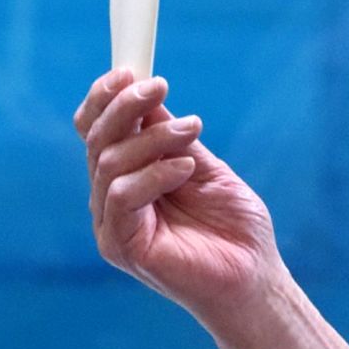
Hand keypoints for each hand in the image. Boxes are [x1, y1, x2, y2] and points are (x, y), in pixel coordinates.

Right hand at [76, 71, 283, 319]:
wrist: (253, 278)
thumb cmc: (232, 228)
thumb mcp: (202, 165)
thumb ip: (171, 135)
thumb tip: (147, 90)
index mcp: (125, 179)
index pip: (95, 132)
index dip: (103, 99)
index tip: (129, 69)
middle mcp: (110, 201)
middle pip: (96, 141)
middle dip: (125, 106)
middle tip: (160, 85)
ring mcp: (111, 225)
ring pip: (108, 162)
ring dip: (152, 137)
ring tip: (192, 131)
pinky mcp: (120, 247)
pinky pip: (121, 195)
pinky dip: (154, 173)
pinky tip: (187, 168)